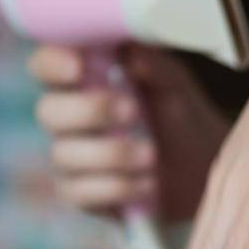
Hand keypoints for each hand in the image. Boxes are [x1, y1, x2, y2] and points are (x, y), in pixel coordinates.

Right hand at [29, 44, 228, 221]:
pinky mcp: (81, 195)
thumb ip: (155, 66)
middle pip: (47, 112)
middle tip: (132, 110)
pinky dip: (117, 187)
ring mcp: (70, 158)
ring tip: (151, 154)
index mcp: (80, 81)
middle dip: (89, 111)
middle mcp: (67, 118)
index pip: (45, 66)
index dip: (51, 64)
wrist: (203, 170)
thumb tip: (132, 53)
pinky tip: (147, 184)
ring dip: (111, 154)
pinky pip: (80, 193)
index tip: (78, 67)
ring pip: (63, 155)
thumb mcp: (176, 87)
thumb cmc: (180, 118)